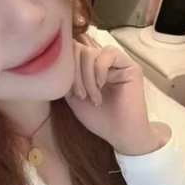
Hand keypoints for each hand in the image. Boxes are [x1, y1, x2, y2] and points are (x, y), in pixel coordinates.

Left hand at [64, 37, 164, 154]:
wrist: (120, 133)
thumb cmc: (98, 119)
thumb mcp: (73, 96)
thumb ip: (66, 77)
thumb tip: (55, 58)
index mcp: (88, 69)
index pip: (70, 53)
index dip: (65, 69)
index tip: (70, 93)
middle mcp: (101, 62)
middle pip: (78, 50)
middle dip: (75, 74)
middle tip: (81, 96)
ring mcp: (116, 63)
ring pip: (89, 52)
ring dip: (87, 78)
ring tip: (93, 97)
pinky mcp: (129, 65)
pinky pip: (108, 53)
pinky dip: (99, 70)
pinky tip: (101, 85)